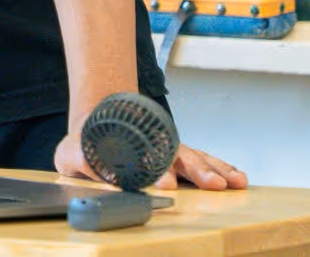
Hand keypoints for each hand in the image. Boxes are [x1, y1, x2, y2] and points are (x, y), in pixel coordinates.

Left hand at [55, 133, 248, 189]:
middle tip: (212, 185)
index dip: (156, 173)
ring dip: (215, 170)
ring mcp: (169, 153)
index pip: (145, 162)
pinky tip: (237, 177)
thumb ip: (78, 158)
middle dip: (196, 172)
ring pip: (195, 159)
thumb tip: (89, 164)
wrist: (95, 125)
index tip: (166, 184)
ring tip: (232, 182)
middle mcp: (153, 149)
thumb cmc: (84, 145)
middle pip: (177, 159)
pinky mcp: (179, 160)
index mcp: (128, 150)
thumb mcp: (71, 152)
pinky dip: (221, 168)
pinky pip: (204, 161)